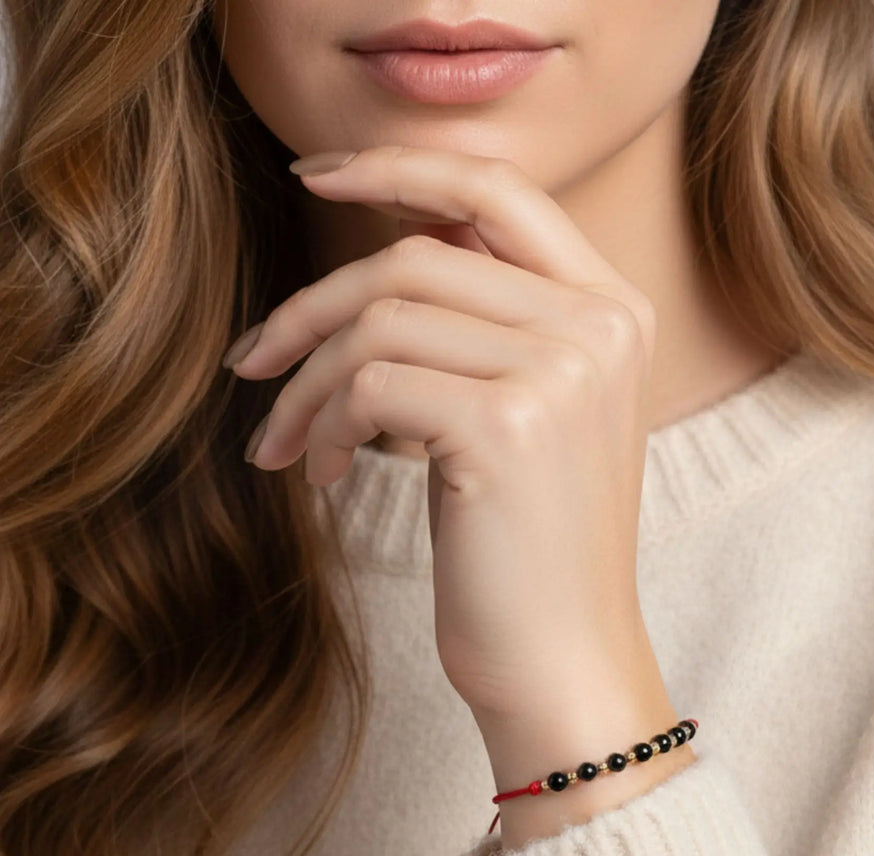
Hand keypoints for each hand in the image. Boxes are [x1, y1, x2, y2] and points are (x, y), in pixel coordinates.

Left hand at [226, 145, 659, 732]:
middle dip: (311, 308)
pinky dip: (320, 425)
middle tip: (252, 362)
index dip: (398, 169)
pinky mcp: (506, 423)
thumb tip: (381, 262)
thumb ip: (488, 326)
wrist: (563, 660)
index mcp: (613, 310)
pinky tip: (319, 475)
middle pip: (415, 257)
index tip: (314, 178)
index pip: (499, 189)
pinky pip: (370, 383)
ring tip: (285, 441)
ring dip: (307, 381)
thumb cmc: (529, 549)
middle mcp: (599, 324)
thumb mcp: (531, 417)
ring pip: (381, 319)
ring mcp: (561, 369)